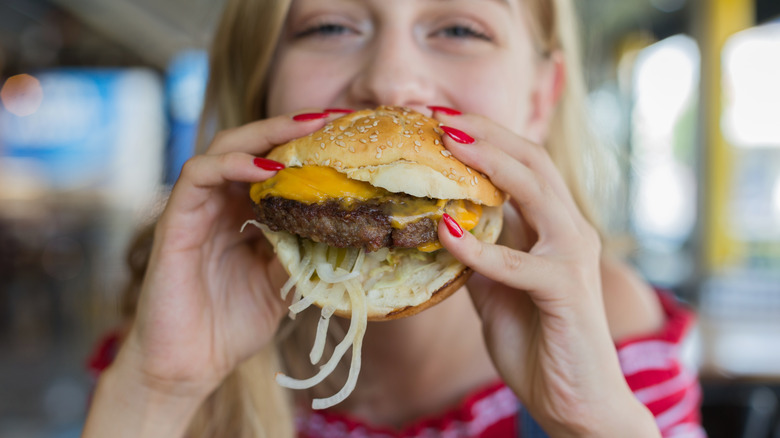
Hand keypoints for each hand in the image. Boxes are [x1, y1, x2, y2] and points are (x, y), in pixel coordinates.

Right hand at [117, 111, 332, 398]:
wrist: (189, 366)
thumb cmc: (232, 325)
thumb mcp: (282, 283)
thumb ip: (303, 251)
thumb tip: (346, 229)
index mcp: (246, 214)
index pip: (275, 164)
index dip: (307, 146)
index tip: (346, 133)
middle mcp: (221, 203)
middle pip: (253, 145)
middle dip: (290, 127)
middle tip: (331, 117)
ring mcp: (197, 209)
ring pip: (224, 148)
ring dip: (264, 135)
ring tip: (303, 131)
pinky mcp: (175, 221)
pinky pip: (197, 176)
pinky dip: (230, 164)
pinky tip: (264, 167)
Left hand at [433, 113, 657, 436]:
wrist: (575, 400)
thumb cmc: (536, 340)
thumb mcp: (493, 289)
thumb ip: (476, 256)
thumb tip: (439, 229)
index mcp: (553, 226)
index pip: (523, 164)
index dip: (485, 137)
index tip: (439, 119)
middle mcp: (569, 230)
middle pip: (532, 161)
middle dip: (486, 133)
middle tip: (439, 115)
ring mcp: (571, 257)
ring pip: (535, 192)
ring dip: (490, 165)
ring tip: (449, 145)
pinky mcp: (566, 289)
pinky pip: (519, 263)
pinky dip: (481, 249)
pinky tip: (447, 233)